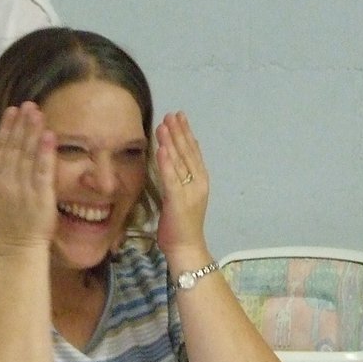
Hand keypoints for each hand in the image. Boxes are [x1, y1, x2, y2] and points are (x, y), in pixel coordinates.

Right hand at [0, 102, 57, 257]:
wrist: (17, 249)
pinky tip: (49, 136)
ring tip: (38, 113)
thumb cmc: (3, 224)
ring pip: (28, 155)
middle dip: (21, 124)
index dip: (5, 128)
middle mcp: (6, 182)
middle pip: (14, 148)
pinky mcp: (41, 197)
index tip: (11, 109)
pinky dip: (46, 153)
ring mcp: (23, 189)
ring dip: (33, 132)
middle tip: (28, 104)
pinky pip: (43, 171)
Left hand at [154, 112, 207, 256]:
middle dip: (179, 131)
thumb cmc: (181, 224)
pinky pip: (171, 178)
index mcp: (201, 180)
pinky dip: (166, 163)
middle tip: (171, 114)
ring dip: (171, 141)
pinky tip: (162, 149)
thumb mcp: (182, 195)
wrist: (186, 247)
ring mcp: (190, 192)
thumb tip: (173, 158)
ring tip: (164, 124)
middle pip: (188, 152)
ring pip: (180, 161)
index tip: (179, 116)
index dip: (186, 133)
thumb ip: (179, 177)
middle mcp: (199, 183)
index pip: (193, 151)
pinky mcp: (178, 201)